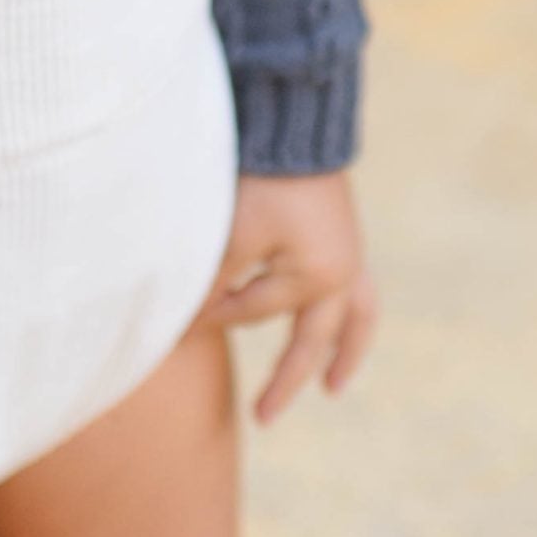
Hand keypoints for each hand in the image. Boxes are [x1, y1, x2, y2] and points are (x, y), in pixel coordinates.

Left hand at [198, 168, 377, 424]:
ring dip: (343, 352)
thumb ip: (216, 281)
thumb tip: (187, 323)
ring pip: (354, 318)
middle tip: (262, 418)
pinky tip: (337, 324)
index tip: (177, 329)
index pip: (249, 311)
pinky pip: (359, 291)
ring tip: (333, 388)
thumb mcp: (234, 232)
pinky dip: (350, 317)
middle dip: (286, 380)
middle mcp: (342, 272)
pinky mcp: (347, 235)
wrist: (296, 118)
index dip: (211, 317)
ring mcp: (350, 253)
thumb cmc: (263, 175)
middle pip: (308, 338)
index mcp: (315, 276)